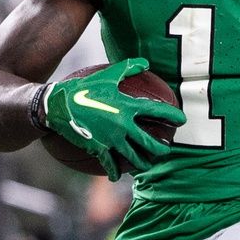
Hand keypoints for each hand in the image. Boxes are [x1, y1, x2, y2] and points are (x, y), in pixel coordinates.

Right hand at [41, 58, 185, 180]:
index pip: (156, 112)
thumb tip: (146, 63)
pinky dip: (114, 172)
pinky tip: (116, 176)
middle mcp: (122, 125)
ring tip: (148, 164)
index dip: (172, 116)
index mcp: (127, 107)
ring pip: (134, 157)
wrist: (58, 105)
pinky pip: (110, 164)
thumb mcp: (106, 75)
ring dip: (144, 163)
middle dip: (162, 148)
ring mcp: (111, 140)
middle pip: (150, 142)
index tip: (181, 121)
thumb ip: (128, 68)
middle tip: (167, 150)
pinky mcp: (98, 149)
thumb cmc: (83, 88)